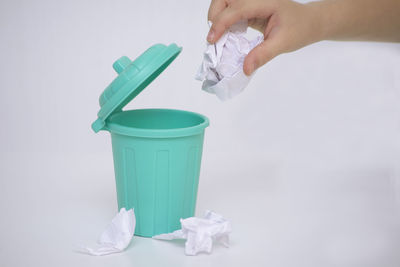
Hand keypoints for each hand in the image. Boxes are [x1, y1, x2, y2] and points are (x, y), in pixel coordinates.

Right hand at [207, 0, 321, 74]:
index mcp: (264, 1)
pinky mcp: (248, 7)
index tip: (211, 40)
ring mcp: (251, 1)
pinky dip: (223, 22)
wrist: (308, 22)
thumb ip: (263, 55)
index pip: (236, 8)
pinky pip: (230, 11)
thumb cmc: (299, 29)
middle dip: (215, 16)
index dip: (221, 23)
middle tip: (214, 39)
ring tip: (219, 38)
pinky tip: (227, 36)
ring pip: (224, 2)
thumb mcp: (283, 43)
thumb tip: (245, 69)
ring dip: (217, 18)